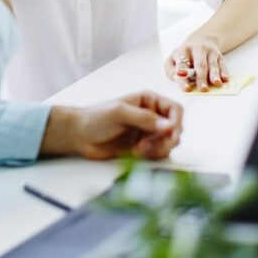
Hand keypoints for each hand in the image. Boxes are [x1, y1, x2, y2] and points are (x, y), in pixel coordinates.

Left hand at [40, 91, 182, 160]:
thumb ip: (144, 118)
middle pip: (175, 129)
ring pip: (169, 143)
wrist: (80, 136)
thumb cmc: (96, 118)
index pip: (175, 110)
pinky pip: (158, 154)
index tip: (171, 133)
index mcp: (149, 101)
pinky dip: (151, 156)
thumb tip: (169, 126)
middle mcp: (152, 116)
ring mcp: (148, 133)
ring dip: (158, 149)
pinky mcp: (143, 147)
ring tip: (138, 149)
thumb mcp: (120, 113)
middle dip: (166, 140)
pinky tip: (136, 153)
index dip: (177, 122)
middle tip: (148, 146)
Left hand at [164, 37, 225, 91]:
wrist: (201, 39)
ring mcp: (210, 52)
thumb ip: (171, 71)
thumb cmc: (184, 55)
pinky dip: (224, 72)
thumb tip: (178, 80)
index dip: (184, 77)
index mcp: (182, 51)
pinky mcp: (219, 56)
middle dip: (201, 77)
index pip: (182, 65)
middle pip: (200, 64)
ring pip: (212, 64)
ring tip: (216, 83)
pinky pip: (222, 64)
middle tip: (203, 88)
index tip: (187, 88)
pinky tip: (225, 79)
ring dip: (215, 74)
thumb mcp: (172, 60)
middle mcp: (197, 49)